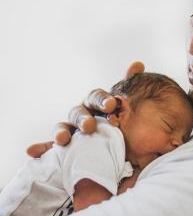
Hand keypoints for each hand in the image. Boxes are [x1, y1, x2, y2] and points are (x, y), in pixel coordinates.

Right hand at [27, 61, 144, 157]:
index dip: (103, 100)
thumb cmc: (121, 121)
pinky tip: (31, 151)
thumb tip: (137, 64)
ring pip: (63, 127)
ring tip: (62, 139)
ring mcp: (73, 130)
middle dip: (83, 118)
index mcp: (96, 104)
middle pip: (78, 112)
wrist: (121, 146)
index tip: (112, 104)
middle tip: (90, 126)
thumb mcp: (128, 106)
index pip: (97, 97)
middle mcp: (82, 115)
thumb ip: (130, 86)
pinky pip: (52, 148)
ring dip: (61, 132)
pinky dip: (42, 148)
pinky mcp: (67, 148)